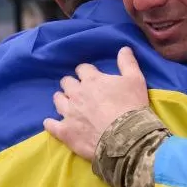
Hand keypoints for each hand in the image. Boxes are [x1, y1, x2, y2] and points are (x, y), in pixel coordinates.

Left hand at [44, 47, 150, 161]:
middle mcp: (77, 93)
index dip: (86, 72)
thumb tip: (124, 48)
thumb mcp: (136, 80)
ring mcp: (69, 113)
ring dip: (61, 100)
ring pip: (57, 100)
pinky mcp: (65, 131)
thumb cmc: (132, 107)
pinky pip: (50, 125)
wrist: (126, 138)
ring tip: (67, 104)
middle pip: (67, 82)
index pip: (83, 69)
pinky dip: (51, 123)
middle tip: (79, 91)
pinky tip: (52, 123)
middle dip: (71, 84)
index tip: (91, 77)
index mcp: (92, 80)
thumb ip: (128, 63)